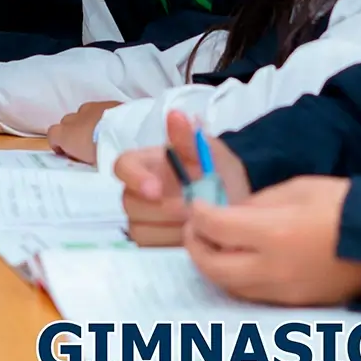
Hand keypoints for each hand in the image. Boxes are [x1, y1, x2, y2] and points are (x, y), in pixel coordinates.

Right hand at [48, 101, 120, 163]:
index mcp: (66, 134)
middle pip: (68, 122)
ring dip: (89, 122)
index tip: (67, 153)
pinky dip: (104, 116)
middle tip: (87, 145)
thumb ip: (81, 158)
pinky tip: (115, 126)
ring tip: (103, 134)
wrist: (131, 134)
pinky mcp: (110, 102)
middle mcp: (76, 117)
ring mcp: (93, 107)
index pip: (53, 134)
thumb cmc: (105, 154)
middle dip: (74, 131)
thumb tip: (84, 158)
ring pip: (85, 113)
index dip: (58, 143)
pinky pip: (102, 109)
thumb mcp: (88, 164)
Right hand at [115, 110, 250, 245]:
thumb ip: (190, 137)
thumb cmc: (219, 171)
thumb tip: (176, 115)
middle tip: (192, 210)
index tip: (156, 189)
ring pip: (140, 227)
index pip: (123, 166)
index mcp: (147, 163)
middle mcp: (138, 189)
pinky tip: (193, 235)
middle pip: (130, 202)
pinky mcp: (150, 240)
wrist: (236, 202)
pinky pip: (149, 246)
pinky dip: (171, 243)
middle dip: (162, 209)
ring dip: (169, 227)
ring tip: (197, 222)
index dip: (135, 178)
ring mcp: (141, 217)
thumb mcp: (210, 152)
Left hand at [184, 176, 360, 306]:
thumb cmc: (344, 206)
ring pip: (228, 286)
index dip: (200, 214)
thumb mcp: (298, 188)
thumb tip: (231, 212)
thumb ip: (259, 202)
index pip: (217, 227)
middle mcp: (272, 268)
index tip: (197, 204)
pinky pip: (250, 294)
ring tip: (212, 245)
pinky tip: (237, 261)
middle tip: (195, 228)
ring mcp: (281, 291)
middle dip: (196, 245)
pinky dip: (234, 278)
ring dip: (212, 265)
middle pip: (213, 266)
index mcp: (273, 233)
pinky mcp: (292, 303)